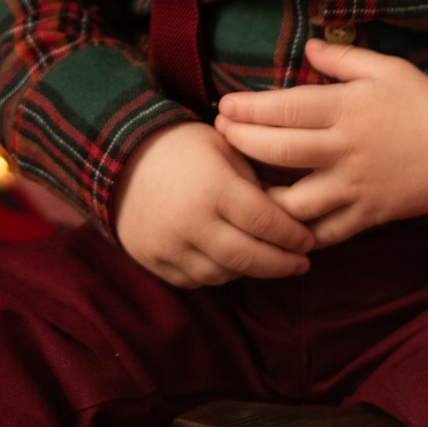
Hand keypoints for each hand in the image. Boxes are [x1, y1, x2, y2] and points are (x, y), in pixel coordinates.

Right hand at [111, 121, 314, 288]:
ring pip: (224, 274)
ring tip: (268, 262)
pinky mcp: (153, 260)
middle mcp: (191, 222)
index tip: (309, 240)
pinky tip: (232, 263)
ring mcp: (169, 246)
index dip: (294, 236)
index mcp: (214, 188)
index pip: (267, 223)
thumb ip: (257, 180)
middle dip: (282, 263)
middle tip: (301, 263)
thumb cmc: (182, 147)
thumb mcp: (224, 147)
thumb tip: (294, 212)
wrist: (118, 155)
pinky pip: (195, 280)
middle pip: (250, 258)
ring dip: (251, 271)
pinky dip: (218, 274)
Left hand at [214, 39, 427, 249]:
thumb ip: (343, 59)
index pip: (286, 109)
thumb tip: (307, 47)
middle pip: (280, 152)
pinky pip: (325, 232)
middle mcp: (346, 149)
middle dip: (241, 144)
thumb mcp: (387, 69)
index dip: (249, 109)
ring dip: (261, 196)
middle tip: (220, 136)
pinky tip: (276, 224)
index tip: (224, 106)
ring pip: (295, 202)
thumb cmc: (426, 104)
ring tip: (239, 185)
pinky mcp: (367, 215)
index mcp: (348, 109)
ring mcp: (355, 186)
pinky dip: (298, 232)